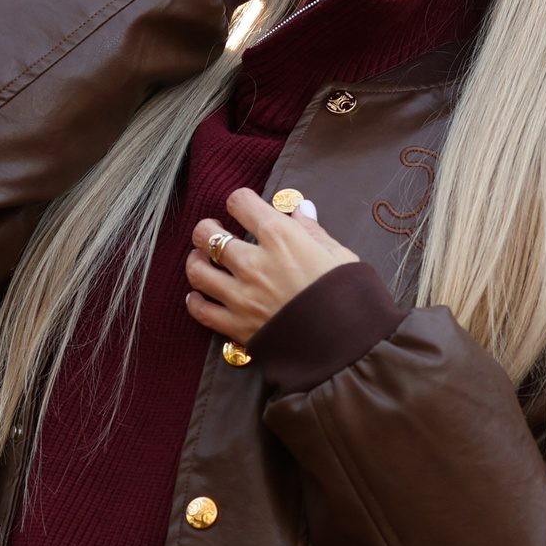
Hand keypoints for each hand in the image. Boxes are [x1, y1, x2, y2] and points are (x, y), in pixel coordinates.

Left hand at [185, 188, 357, 343]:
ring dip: (196, 261)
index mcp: (281, 237)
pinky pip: (201, 310)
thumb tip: (301, 209)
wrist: (344, 344)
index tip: (243, 206)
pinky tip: (199, 295)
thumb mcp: (339, 255)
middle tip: (215, 230)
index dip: (240, 201)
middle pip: (207, 234)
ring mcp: (241, 295)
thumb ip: (313, 231)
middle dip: (208, 228)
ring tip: (202, 259)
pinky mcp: (236, 325)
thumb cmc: (348, 297)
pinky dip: (196, 301)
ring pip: (197, 270)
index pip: (241, 203)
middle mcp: (253, 262)